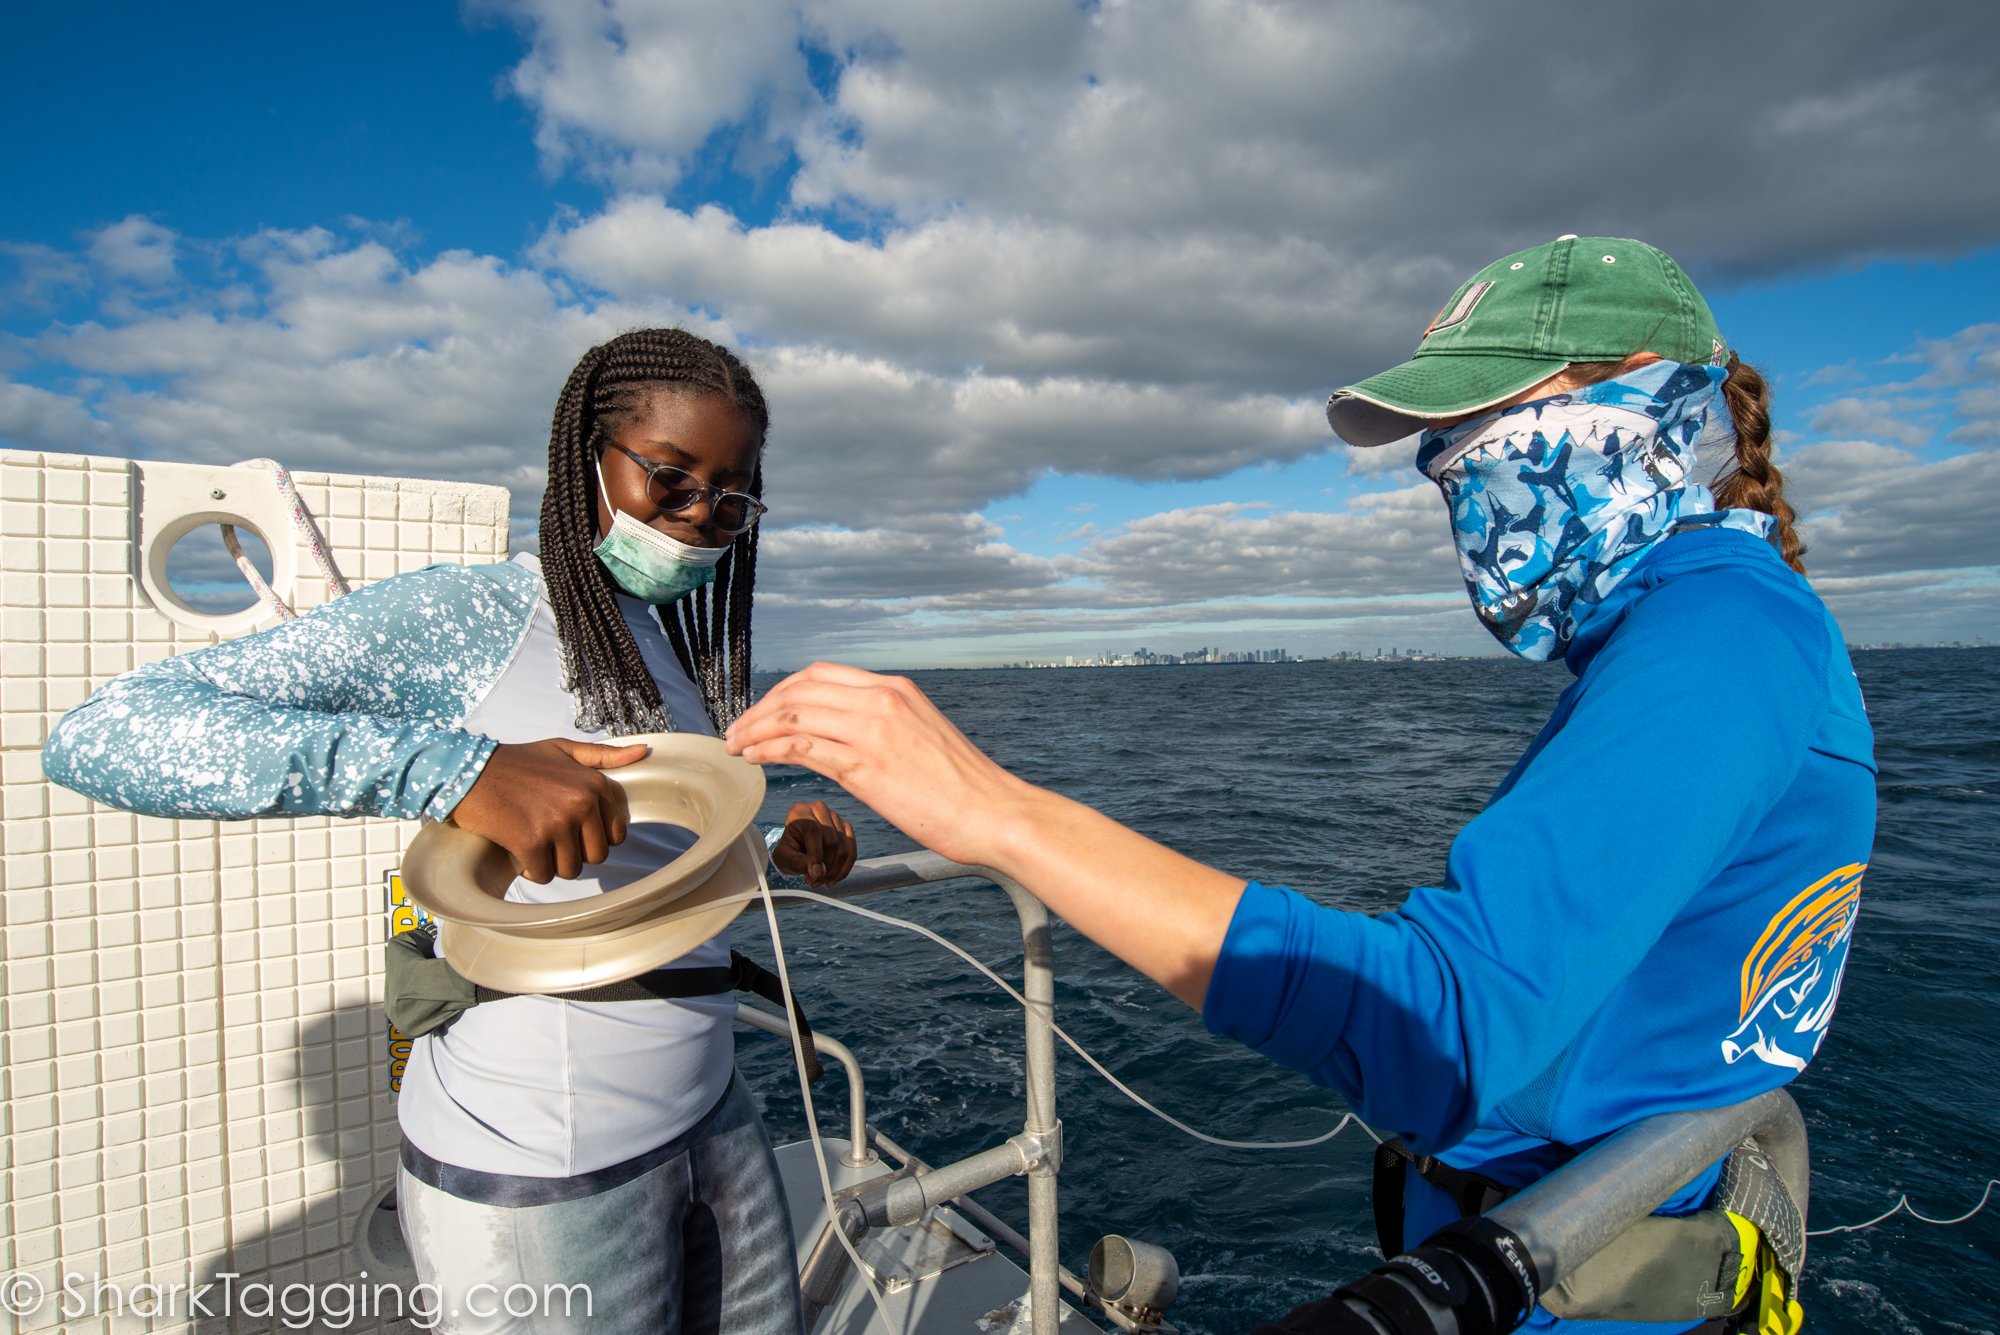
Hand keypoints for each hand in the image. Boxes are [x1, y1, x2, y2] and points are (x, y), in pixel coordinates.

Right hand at [448, 738, 648, 885]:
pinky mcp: (530, 842)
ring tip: (534, 842)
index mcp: (593, 784)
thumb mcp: (562, 750)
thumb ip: (603, 755)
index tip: (573, 830)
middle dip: (574, 853)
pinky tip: (519, 851)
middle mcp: (580, 804)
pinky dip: (531, 870)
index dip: (594, 836)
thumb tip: (643, 752)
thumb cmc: (516, 762)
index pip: (615, 833)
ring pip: (571, 869)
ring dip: (552, 863)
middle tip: (550, 838)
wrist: (468, 771)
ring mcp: (556, 824)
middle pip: (596, 855)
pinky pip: (543, 875)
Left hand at [728, 662, 1246, 1008]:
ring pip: (794, 714)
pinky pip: (802, 746)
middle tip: (739, 730)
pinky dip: (769, 748)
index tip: (765, 711)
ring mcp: (873, 729)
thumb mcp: (922, 739)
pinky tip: (755, 758)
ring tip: (737, 746)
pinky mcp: (866, 764)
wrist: (996, 813)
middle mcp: (882, 700)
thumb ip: (885, 730)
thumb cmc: (965, 790)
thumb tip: (847, 743)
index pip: (822, 675)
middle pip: (800, 688)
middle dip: (761, 707)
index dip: (784, 691)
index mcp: (896, 690)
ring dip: (756, 728)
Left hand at [771, 800, 857, 886]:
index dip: (816, 854)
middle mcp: (820, 809)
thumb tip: (818, 872)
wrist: (797, 846)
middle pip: (832, 839)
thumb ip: (797, 862)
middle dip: (826, 865)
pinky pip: (852, 851)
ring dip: (834, 870)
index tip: (815, 874)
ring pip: (843, 847)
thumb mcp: (784, 857)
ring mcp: (836, 817)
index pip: (813, 831)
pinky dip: (844, 869)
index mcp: (801, 811)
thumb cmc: (788, 850)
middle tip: (814, 882)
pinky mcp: (846, 828)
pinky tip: (833, 880)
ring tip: (821, 882)